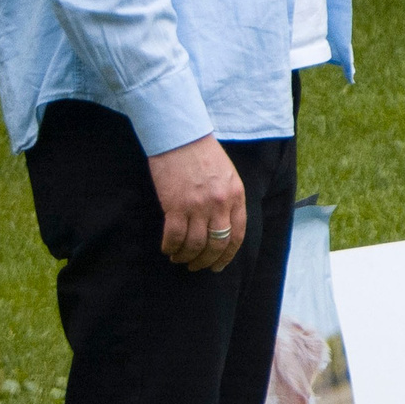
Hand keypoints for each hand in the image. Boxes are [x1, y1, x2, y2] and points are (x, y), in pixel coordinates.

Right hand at [148, 134, 245, 269]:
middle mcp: (220, 204)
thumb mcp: (228, 176)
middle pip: (216, 244)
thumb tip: (222, 227)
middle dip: (206, 261)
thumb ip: (229, 200)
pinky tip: (167, 248)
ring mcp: (198, 205)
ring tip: (179, 258)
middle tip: (196, 266)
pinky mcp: (176, 205)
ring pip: (195, 245)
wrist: (181, 136)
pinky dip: (170, 246)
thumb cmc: (203, 154)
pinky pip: (174, 236)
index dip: (227, 255)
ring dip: (186, 256)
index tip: (218, 265)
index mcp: (236, 196)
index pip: (237, 235)